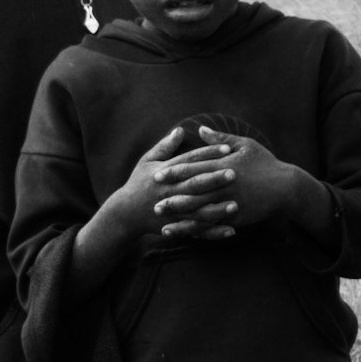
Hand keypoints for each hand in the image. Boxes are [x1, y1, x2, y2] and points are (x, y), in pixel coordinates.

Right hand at [106, 128, 238, 241]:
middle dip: (215, 179)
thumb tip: (181, 129)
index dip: (208, 153)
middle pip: (195, 184)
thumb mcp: (147, 161)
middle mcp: (170, 191)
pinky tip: (231, 230)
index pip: (189, 161)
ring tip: (236, 204)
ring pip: (198, 210)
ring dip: (217, 209)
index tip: (228, 148)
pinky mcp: (176, 227)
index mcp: (164, 173)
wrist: (124, 214)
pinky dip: (214, 232)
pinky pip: (197, 231)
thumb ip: (165, 146)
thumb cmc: (138, 183)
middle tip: (235, 173)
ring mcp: (173, 211)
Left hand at [154, 126, 314, 238]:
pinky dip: (198, 230)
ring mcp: (230, 201)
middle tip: (152, 202)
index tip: (158, 174)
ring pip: (200, 211)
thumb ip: (220, 139)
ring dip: (180, 218)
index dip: (174, 171)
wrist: (287, 187)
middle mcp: (224, 184)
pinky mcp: (236, 216)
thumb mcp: (245, 145)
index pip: (194, 167)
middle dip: (172, 197)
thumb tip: (199, 129)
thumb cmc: (266, 163)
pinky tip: (185, 233)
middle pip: (193, 191)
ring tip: (162, 222)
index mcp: (224, 164)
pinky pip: (214, 224)